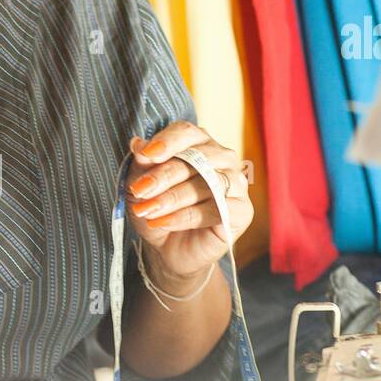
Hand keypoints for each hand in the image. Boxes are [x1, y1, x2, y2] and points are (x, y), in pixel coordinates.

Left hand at [125, 122, 252, 280]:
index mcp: (199, 143)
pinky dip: (185, 217)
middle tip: (139, 191)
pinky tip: (163, 223)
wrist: (169, 248)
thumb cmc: (158, 209)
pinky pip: (217, 209)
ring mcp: (236, 183)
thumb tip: (138, 144)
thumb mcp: (142, 185)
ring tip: (147, 211)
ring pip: (206, 184)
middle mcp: (222, 158)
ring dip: (171, 198)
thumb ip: (142, 164)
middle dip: (163, 175)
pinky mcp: (242, 210)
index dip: (166, 142)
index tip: (144, 155)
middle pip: (195, 158)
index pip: (186, 132)